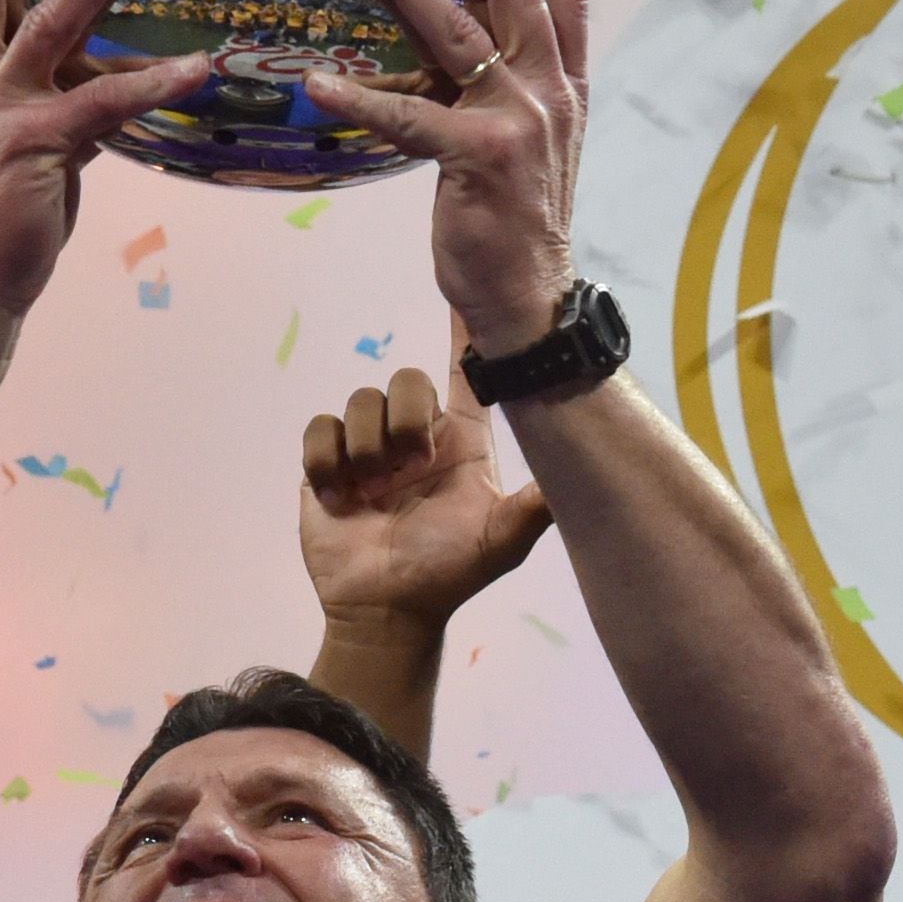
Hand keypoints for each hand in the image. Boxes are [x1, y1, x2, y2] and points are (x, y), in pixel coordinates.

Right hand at [300, 325, 553, 638]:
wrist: (386, 610)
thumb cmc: (446, 575)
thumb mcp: (502, 540)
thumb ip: (535, 505)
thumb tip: (583, 471)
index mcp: (460, 441)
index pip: (465, 373)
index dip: (466, 334)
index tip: (468, 291)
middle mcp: (415, 435)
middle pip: (404, 380)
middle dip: (404, 420)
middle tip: (408, 469)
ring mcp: (368, 447)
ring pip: (360, 402)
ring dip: (366, 448)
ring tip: (374, 491)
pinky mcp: (327, 463)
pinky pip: (319, 428)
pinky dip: (327, 460)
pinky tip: (341, 493)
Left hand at [306, 0, 590, 354]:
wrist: (531, 298)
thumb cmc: (516, 222)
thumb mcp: (526, 144)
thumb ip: (501, 92)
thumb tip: (451, 46)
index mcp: (566, 89)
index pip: (561, 1)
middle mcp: (549, 95)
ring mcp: (517, 123)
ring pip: (460, 35)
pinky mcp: (476, 157)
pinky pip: (409, 115)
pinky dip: (360, 94)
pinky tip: (319, 80)